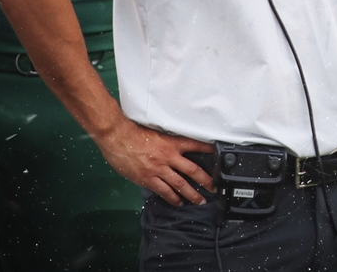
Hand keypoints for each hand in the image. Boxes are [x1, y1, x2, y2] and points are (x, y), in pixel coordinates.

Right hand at [96, 118, 214, 205]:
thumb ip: (168, 143)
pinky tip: (179, 202)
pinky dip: (172, 198)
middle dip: (206, 180)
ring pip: (180, 184)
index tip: (219, 155)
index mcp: (172, 143)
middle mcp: (168, 156)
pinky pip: (164, 191)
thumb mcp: (157, 134)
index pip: (196, 146)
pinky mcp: (147, 178)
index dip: (209, 150)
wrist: (117, 137)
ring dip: (192, 194)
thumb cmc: (134, 134)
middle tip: (214, 188)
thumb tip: (177, 150)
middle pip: (193, 170)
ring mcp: (158, 169)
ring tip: (200, 200)